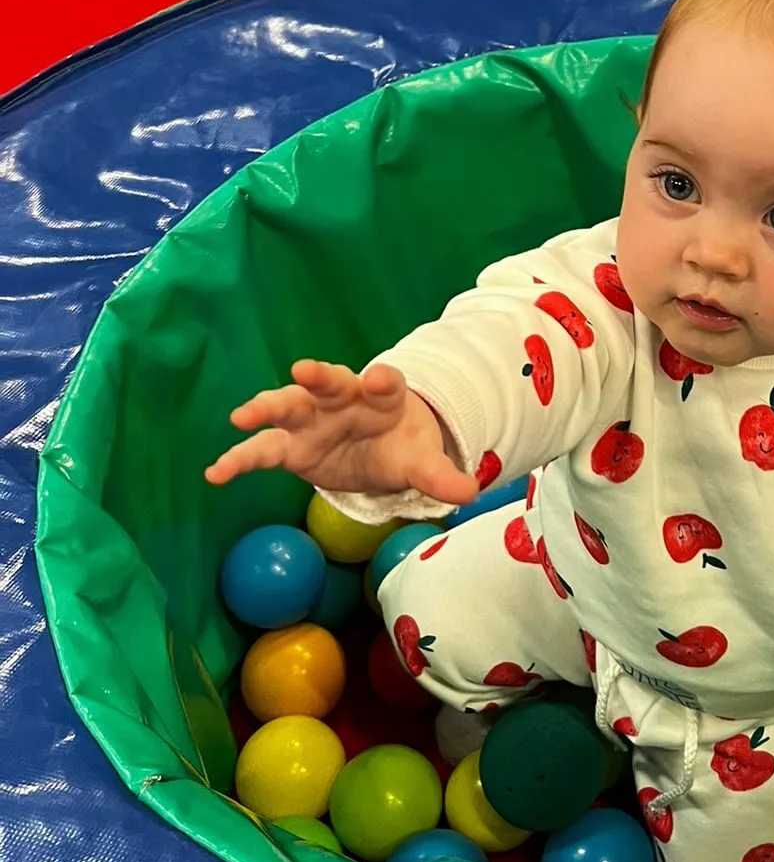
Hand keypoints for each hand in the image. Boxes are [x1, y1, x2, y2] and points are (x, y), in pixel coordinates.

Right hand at [204, 359, 480, 505]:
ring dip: (266, 407)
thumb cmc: (400, 447)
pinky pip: (260, 451)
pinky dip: (238, 460)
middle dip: (318, 376)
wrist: (378, 452)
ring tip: (243, 414)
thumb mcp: (421, 461)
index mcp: (383, 398)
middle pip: (330, 383)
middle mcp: (342, 400)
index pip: (385, 384)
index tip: (382, 378)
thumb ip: (440, 475)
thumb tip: (470, 491)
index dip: (383, 381)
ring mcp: (311, 420)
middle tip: (305, 369)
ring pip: (287, 406)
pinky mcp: (289, 447)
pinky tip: (215, 473)